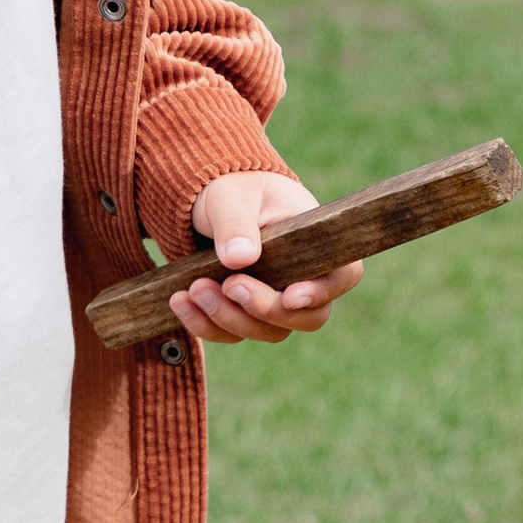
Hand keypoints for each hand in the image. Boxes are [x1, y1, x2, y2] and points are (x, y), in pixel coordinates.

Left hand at [173, 172, 364, 347]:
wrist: (206, 201)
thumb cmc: (232, 189)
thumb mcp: (231, 196)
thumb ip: (235, 222)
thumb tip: (240, 258)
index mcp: (315, 242)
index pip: (343, 275)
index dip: (322, 291)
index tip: (290, 295)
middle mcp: (303, 277)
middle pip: (307, 317)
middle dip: (264, 309)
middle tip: (229, 285)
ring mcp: (276, 300)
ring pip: (268, 331)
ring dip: (228, 318)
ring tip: (193, 289)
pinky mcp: (245, 313)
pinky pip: (232, 334)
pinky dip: (204, 324)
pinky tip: (179, 301)